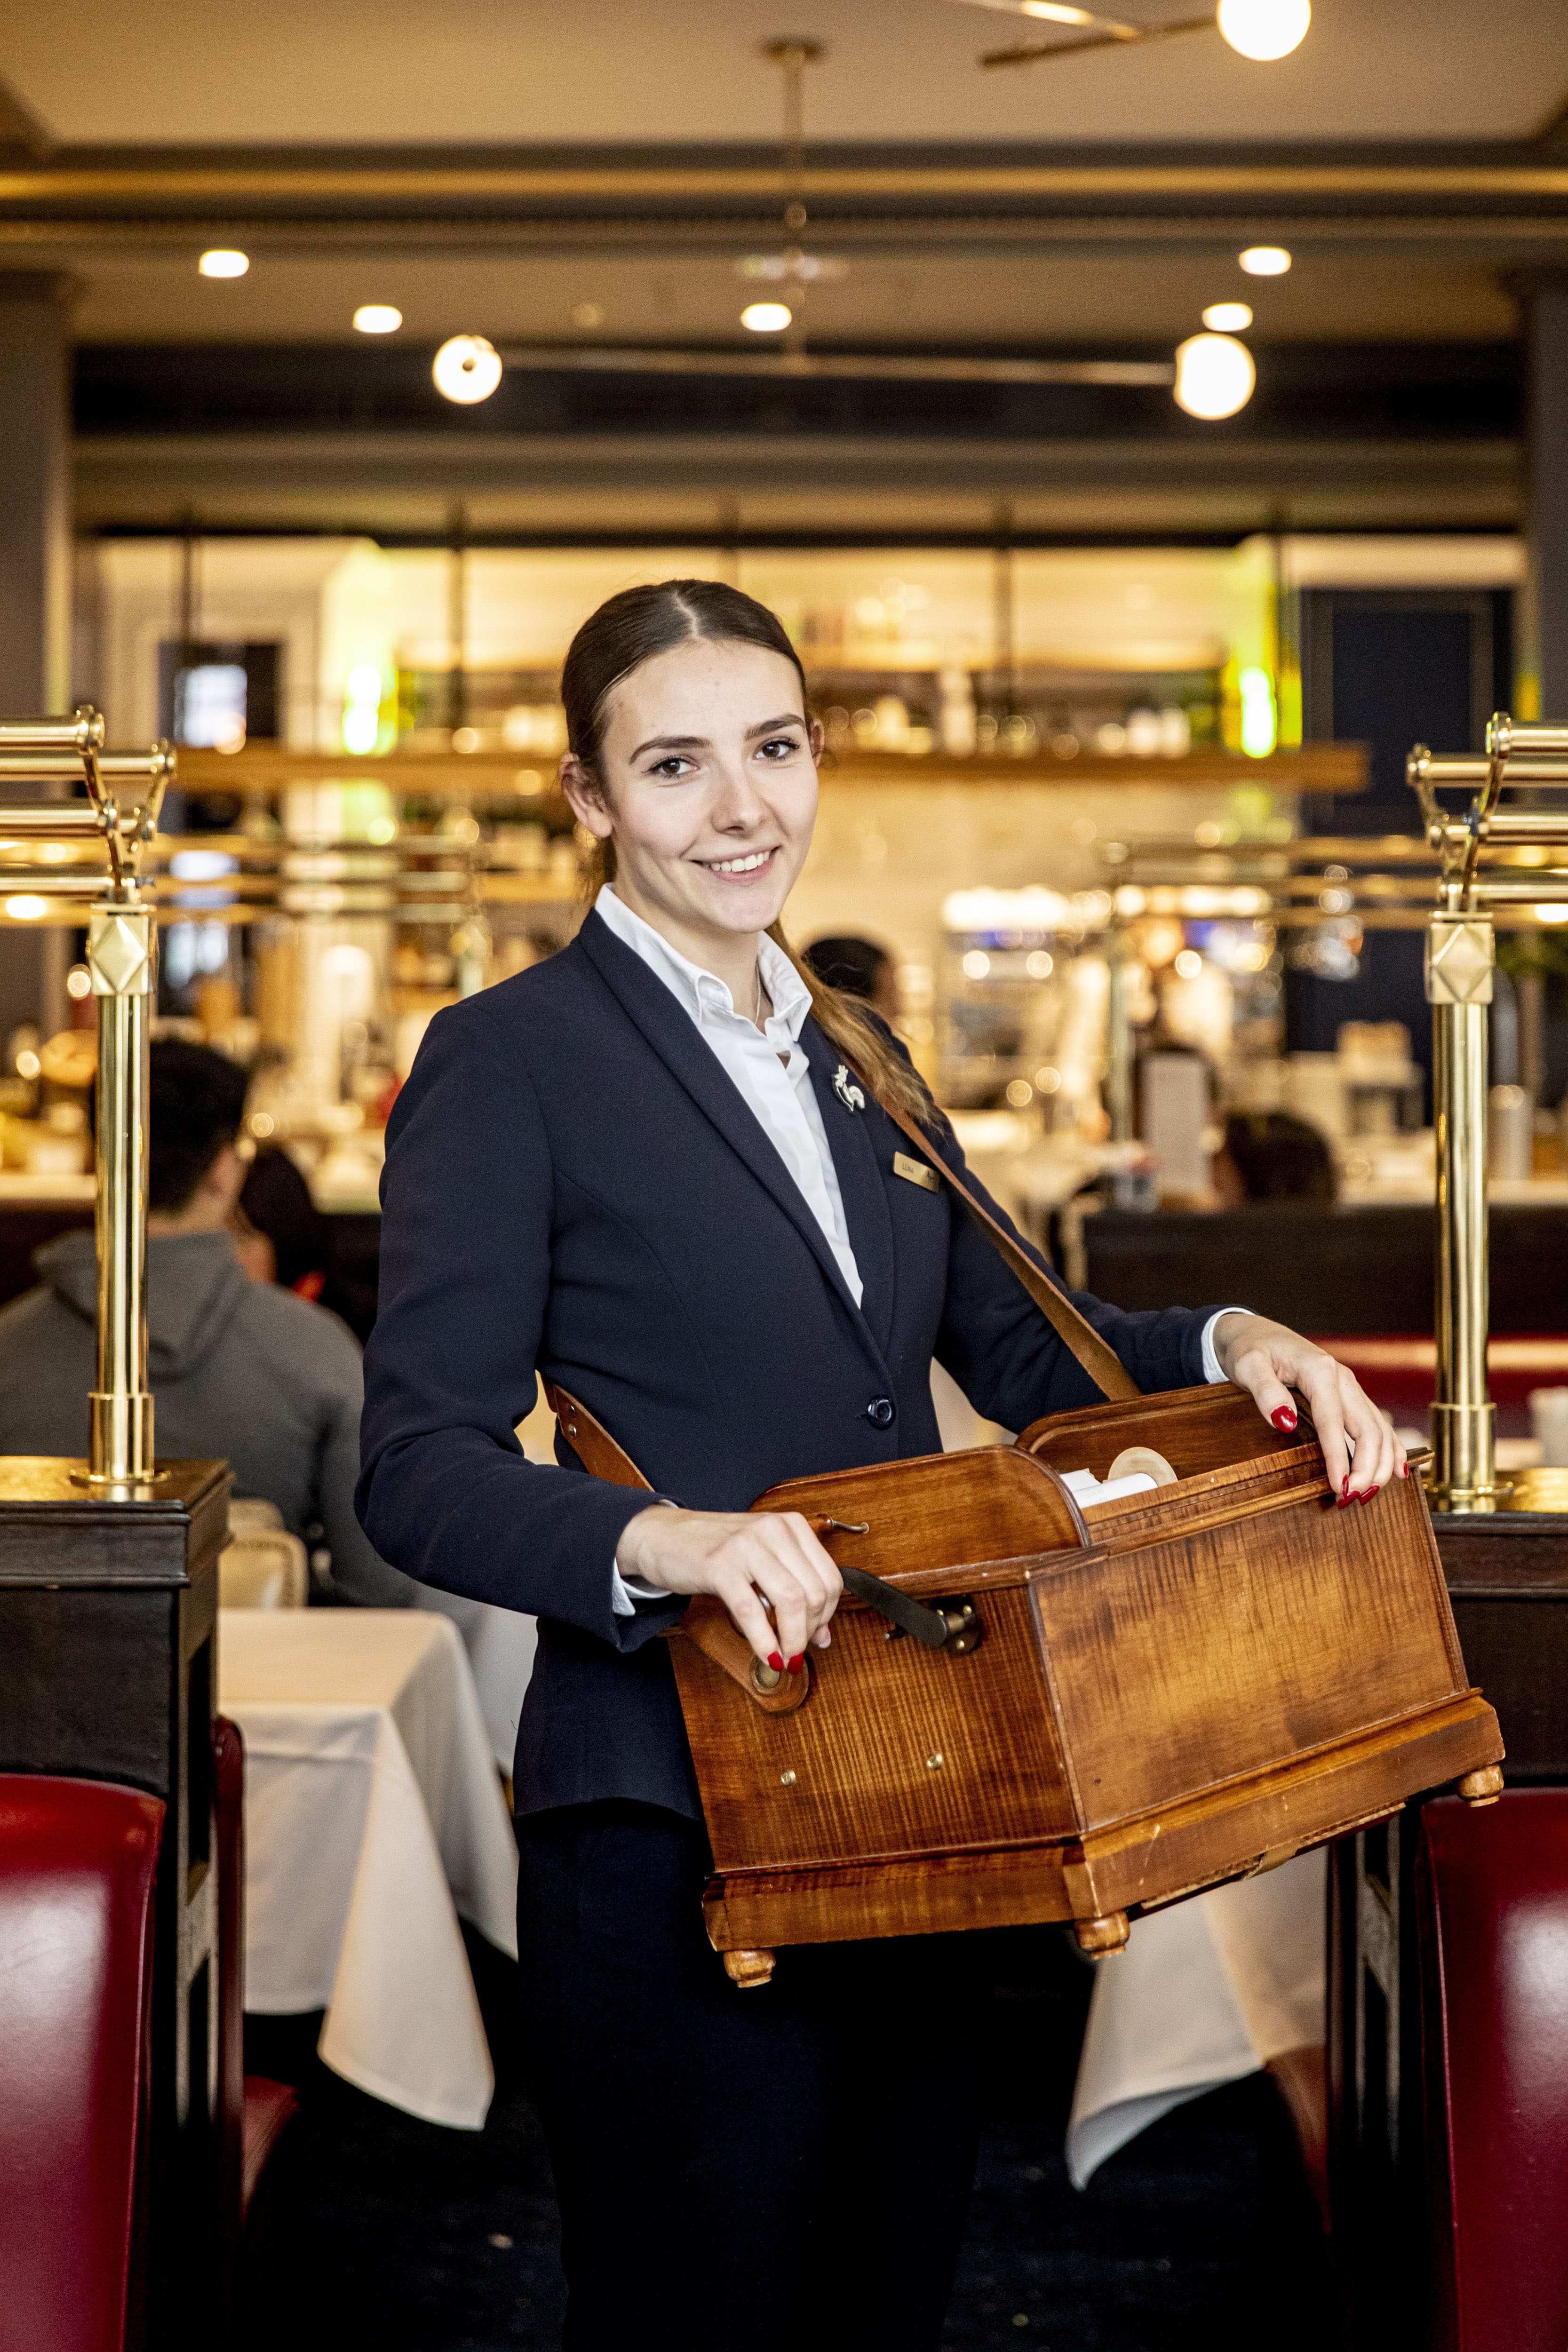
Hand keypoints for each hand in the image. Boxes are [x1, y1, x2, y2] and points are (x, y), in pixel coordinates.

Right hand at [617, 1506, 842, 1670]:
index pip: (831, 1577)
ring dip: (793, 1639)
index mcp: (790, 1525)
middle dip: (811, 1630)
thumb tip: (823, 1636)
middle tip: (797, 1649)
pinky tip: (766, 1655)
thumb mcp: (763, 1561)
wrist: (663, 1536)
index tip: (816, 1634)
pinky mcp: (719, 1565)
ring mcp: (746, 1545)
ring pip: (791, 1601)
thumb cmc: (715, 1549)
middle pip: (816, 1592)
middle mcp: (773, 1530)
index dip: (829, 1615)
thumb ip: (795, 1590)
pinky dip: (764, 1640)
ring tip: (785, 1656)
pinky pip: (751, 1611)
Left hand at [1211, 1312, 1406, 1503]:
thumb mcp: (1248, 1365)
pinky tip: (1397, 1471)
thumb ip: (1265, 1392)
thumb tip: (1285, 1422)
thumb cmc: (1250, 1349)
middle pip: (1367, 1427)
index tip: (1340, 1487)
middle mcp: (1343, 1378)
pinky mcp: (1350, 1396)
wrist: (1255, 1333)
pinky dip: (1390, 1448)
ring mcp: (1350, 1387)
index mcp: (1320, 1370)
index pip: (1334, 1421)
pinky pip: (1377, 1423)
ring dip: (1381, 1463)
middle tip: (1354, 1499)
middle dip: (1367, 1466)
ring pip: (1378, 1428)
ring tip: (1370, 1494)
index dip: (1339, 1457)